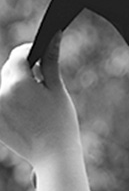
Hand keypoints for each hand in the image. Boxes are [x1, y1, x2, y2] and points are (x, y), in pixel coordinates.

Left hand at [0, 40, 80, 167]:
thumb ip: (49, 61)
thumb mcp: (57, 89)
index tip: (41, 56)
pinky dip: (8, 101)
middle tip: (41, 86)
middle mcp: (0, 92)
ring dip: (15, 86)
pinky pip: (0, 100)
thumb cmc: (60, 122)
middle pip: (8, 69)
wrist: (52, 155)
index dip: (31, 52)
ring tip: (33, 103)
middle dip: (23, 71)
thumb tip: (54, 35)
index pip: (18, 55)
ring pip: (2, 85)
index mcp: (18, 82)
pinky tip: (24, 113)